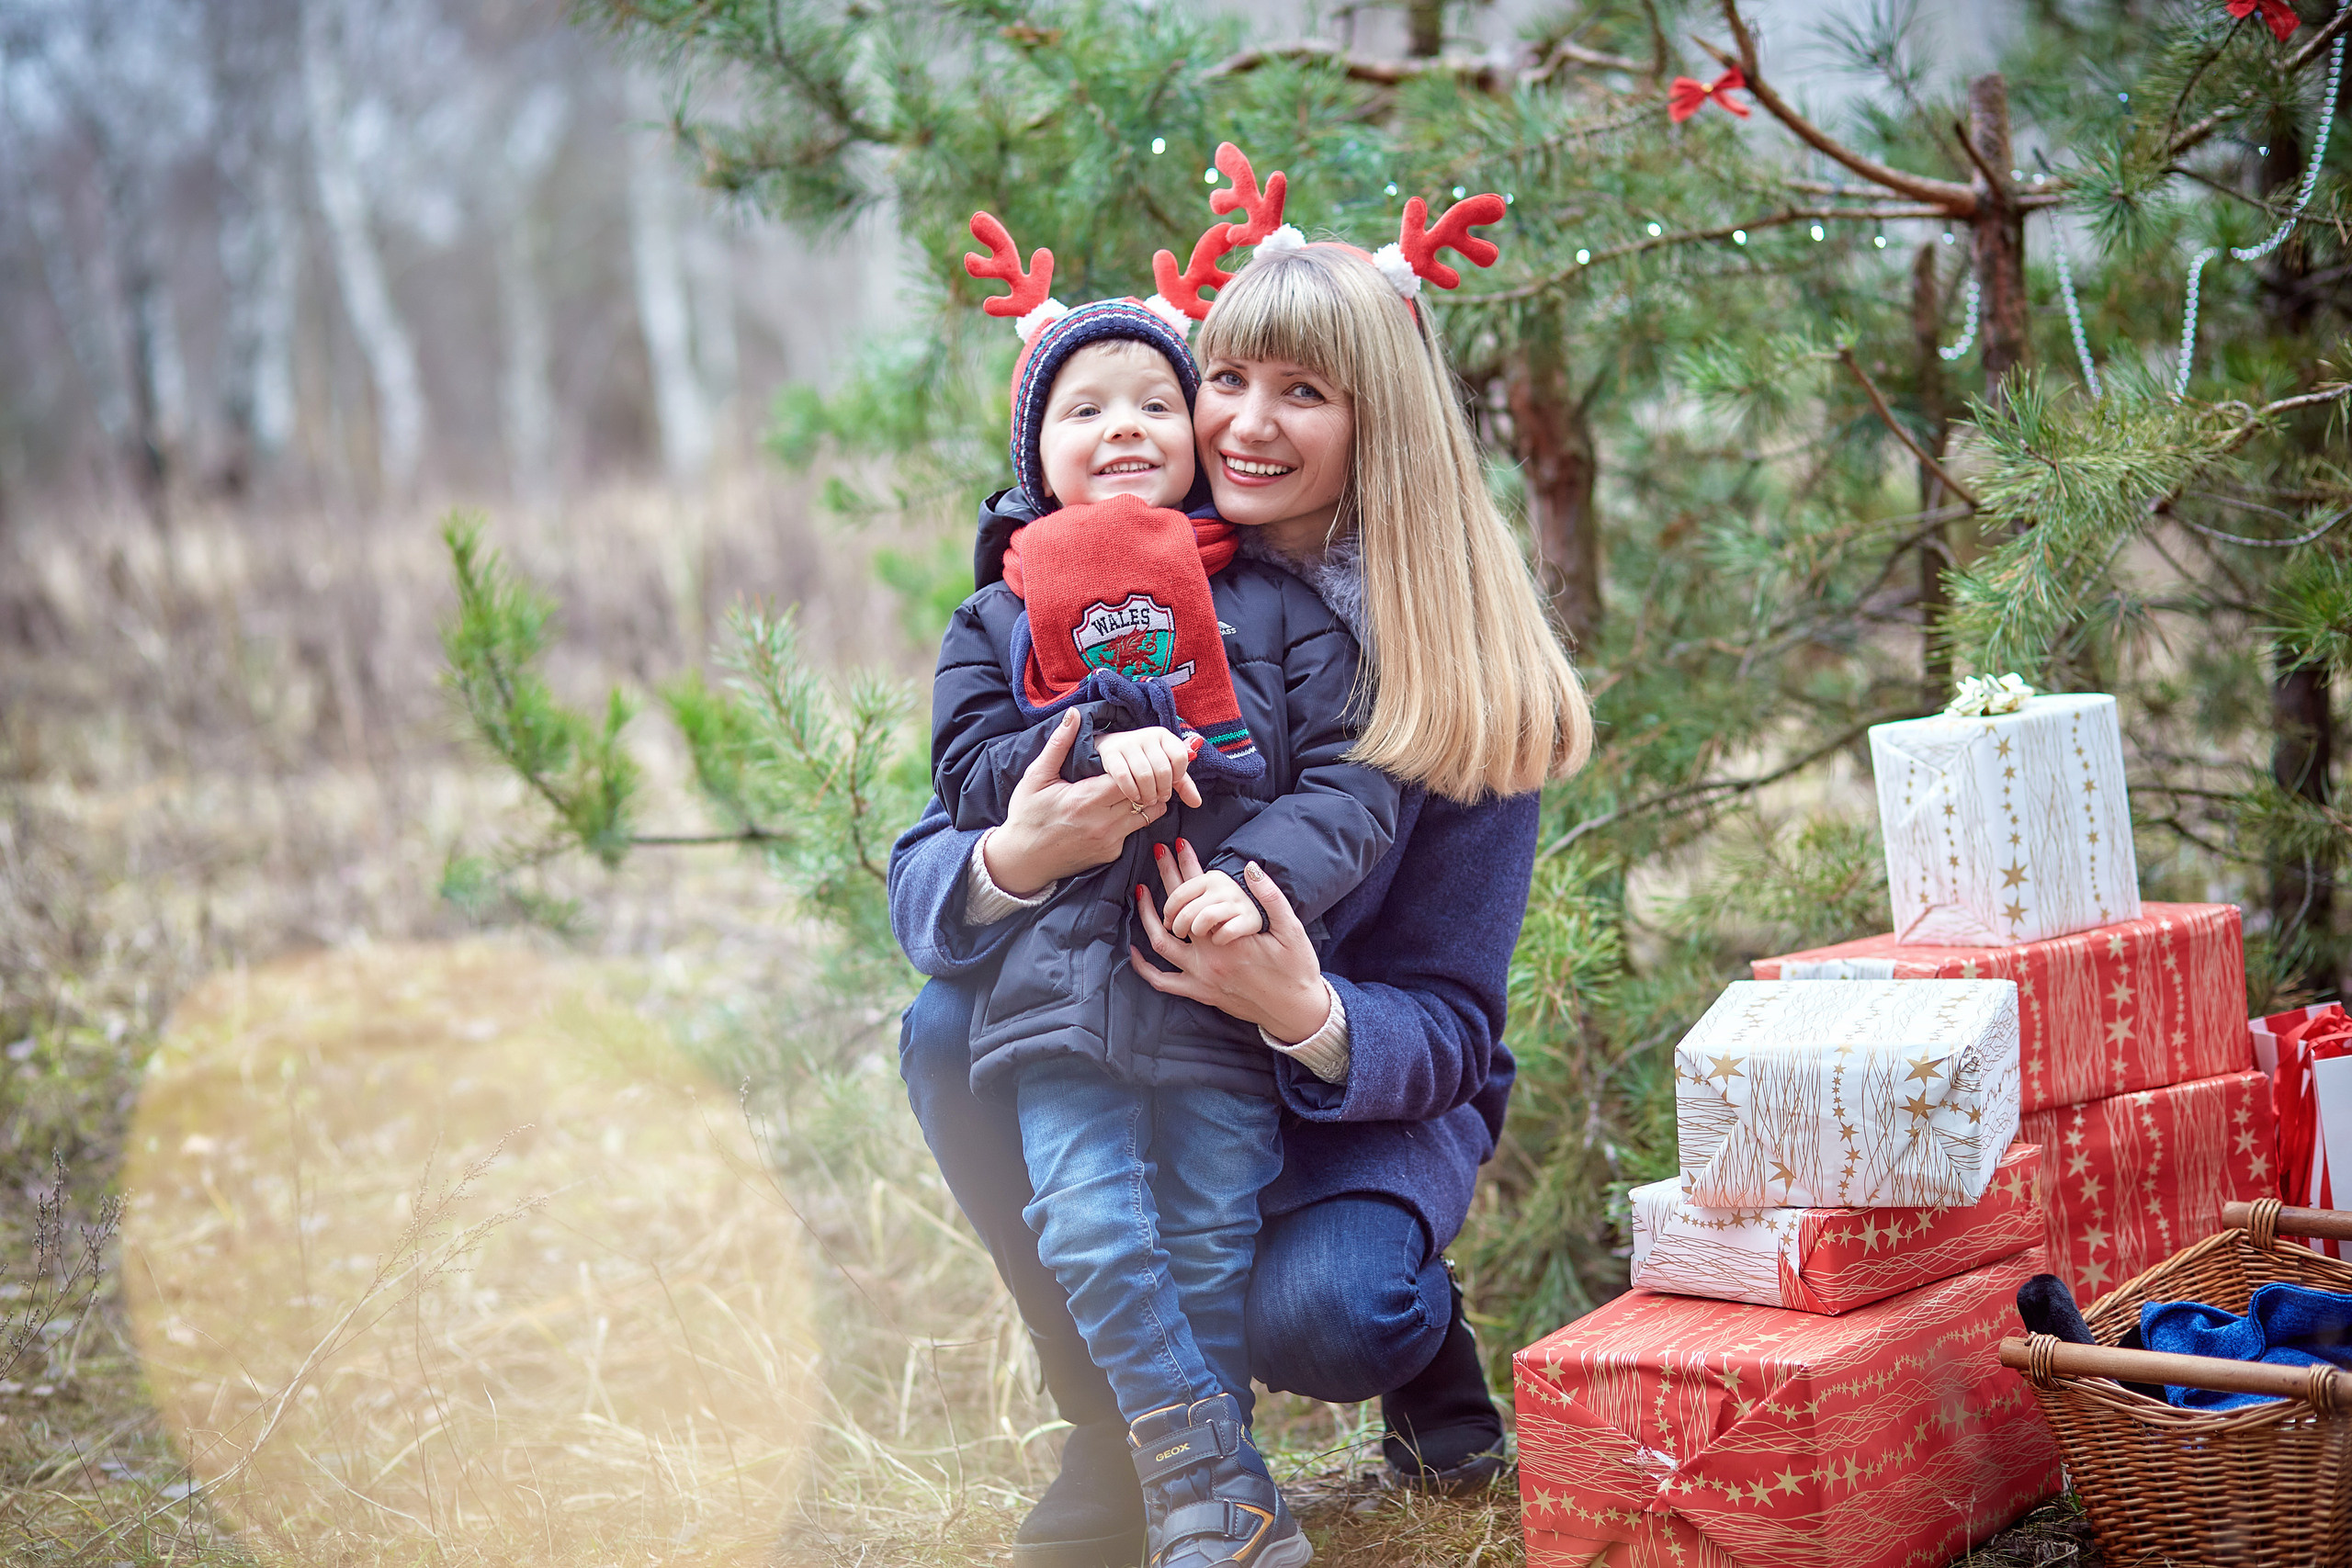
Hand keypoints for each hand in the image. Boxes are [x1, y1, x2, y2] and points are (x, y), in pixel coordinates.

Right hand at [984, 711, 1169, 894]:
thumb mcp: (1036, 777)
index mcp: (1086, 799)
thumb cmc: (1027, 815)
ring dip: (1146, 799)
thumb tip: (1074, 714)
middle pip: (1147, 794)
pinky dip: (1132, 819)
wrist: (1022, 859)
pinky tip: (1118, 809)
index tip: (1127, 757)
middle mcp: (1104, 823)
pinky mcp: (1112, 854)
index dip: (1134, 764)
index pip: (1130, 777)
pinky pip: (1134, 831)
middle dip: (1146, 779)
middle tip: (1138, 769)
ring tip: (1134, 787)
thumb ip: (1058, 745)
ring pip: (1149, 814)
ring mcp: (1110, 841)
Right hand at [1094, 726, 1204, 809]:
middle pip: (1163, 769)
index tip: (1172, 783)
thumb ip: (1184, 784)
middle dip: (1163, 790)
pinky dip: (1131, 791)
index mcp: (1164, 736)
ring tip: (1148, 800)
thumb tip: (1196, 802)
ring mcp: (1128, 743)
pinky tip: (1134, 797)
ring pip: (1144, 775)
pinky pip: (1124, 777)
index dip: (1178, 775)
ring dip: (1148, 794)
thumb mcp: (1168, 768)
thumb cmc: (1147, 761)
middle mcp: (1147, 735)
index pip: (1180, 757)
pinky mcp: (1111, 753)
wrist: (1114, 748)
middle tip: (1160, 798)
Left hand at [1130, 839, 1331, 1042]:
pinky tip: (1135, 951)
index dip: (1189, 866)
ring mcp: (1201, 978)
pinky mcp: (1200, 994)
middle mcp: (1209, 958)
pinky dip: (1145, 967)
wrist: (1296, 1012)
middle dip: (1166, 878)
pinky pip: (1164, 981)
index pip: (1200, 894)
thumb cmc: (1297, 970)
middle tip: (1159, 854)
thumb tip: (1252, 868)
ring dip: (1147, 916)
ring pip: (1161, 944)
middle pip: (1175, 912)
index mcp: (1229, 939)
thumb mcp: (1292, 931)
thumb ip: (1271, 898)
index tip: (1180, 845)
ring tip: (1141, 892)